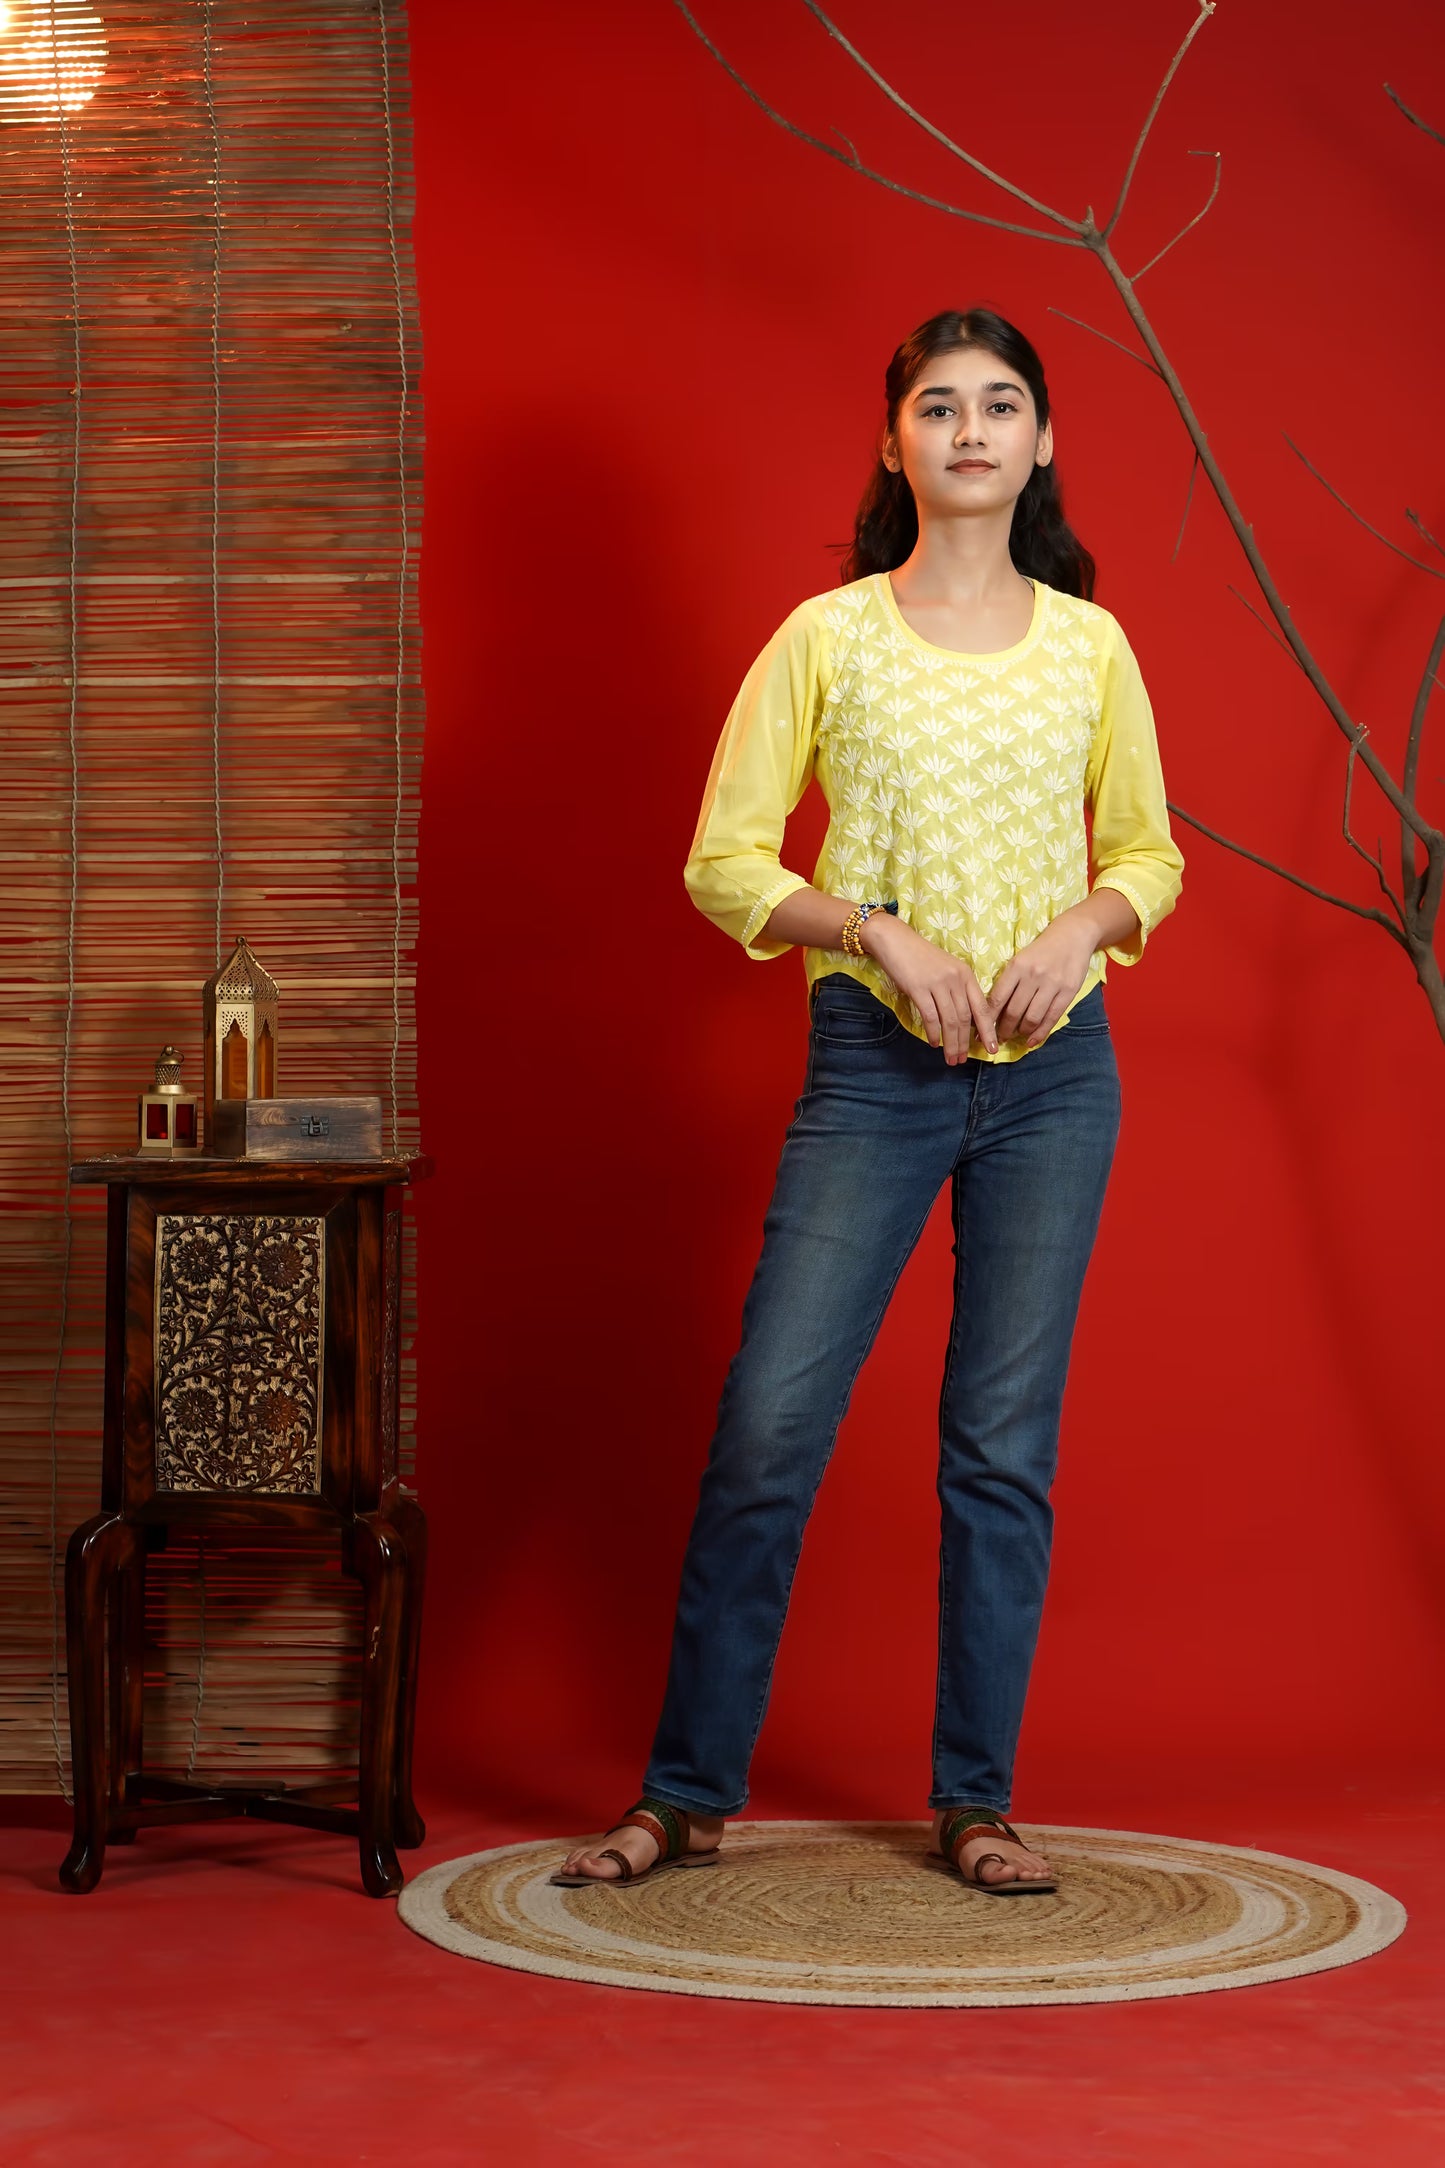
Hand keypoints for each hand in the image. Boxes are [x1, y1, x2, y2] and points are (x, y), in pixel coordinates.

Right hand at [860, 913, 997, 1063]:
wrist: (894, 940)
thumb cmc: (919, 957)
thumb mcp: (946, 969)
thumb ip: (957, 989)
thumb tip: (963, 1020)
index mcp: (966, 974)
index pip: (982, 1007)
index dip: (987, 1030)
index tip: (991, 1048)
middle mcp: (955, 978)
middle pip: (965, 1018)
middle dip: (965, 1042)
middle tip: (963, 1059)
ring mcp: (937, 983)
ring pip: (950, 1020)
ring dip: (951, 1043)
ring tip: (950, 1058)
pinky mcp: (918, 988)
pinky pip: (930, 1016)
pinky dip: (933, 1033)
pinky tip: (934, 1043)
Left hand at [986, 914, 1099, 1047]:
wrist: (1073, 935)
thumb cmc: (1042, 949)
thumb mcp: (1021, 959)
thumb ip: (1010, 981)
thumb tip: (995, 1010)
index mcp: (1017, 966)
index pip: (997, 998)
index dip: (988, 1019)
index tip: (982, 1031)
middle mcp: (1033, 976)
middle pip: (1014, 1011)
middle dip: (1004, 1029)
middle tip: (999, 1038)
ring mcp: (1052, 984)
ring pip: (1032, 1018)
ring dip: (1021, 1032)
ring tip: (1016, 1036)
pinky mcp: (1068, 992)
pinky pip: (1052, 1018)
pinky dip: (1040, 1033)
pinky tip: (1032, 1041)